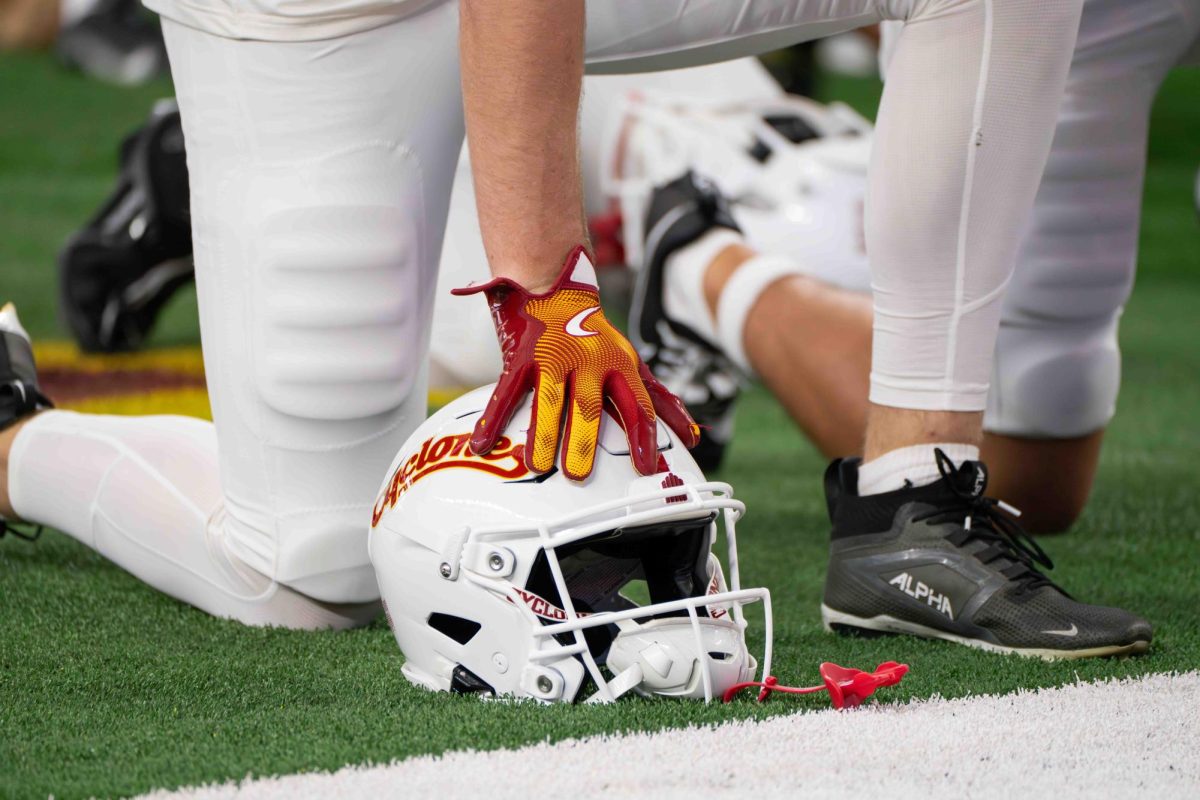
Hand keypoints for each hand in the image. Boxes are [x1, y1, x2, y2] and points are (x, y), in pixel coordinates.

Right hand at [452, 246, 699, 479]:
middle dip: (582, 440)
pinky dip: (493, 419)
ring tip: (536, 465)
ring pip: (548, 400)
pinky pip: (506, 392)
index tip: (647, 469)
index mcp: (619, 367)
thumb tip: (693, 435)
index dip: (643, 438)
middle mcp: (588, 362)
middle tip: (577, 474)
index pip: (637, 406)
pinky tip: (483, 446)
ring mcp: (553, 359)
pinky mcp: (521, 358)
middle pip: (587, 406)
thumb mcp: (632, 363)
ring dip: (541, 434)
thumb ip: (659, 399)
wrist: (554, 287)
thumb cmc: (595, 336)